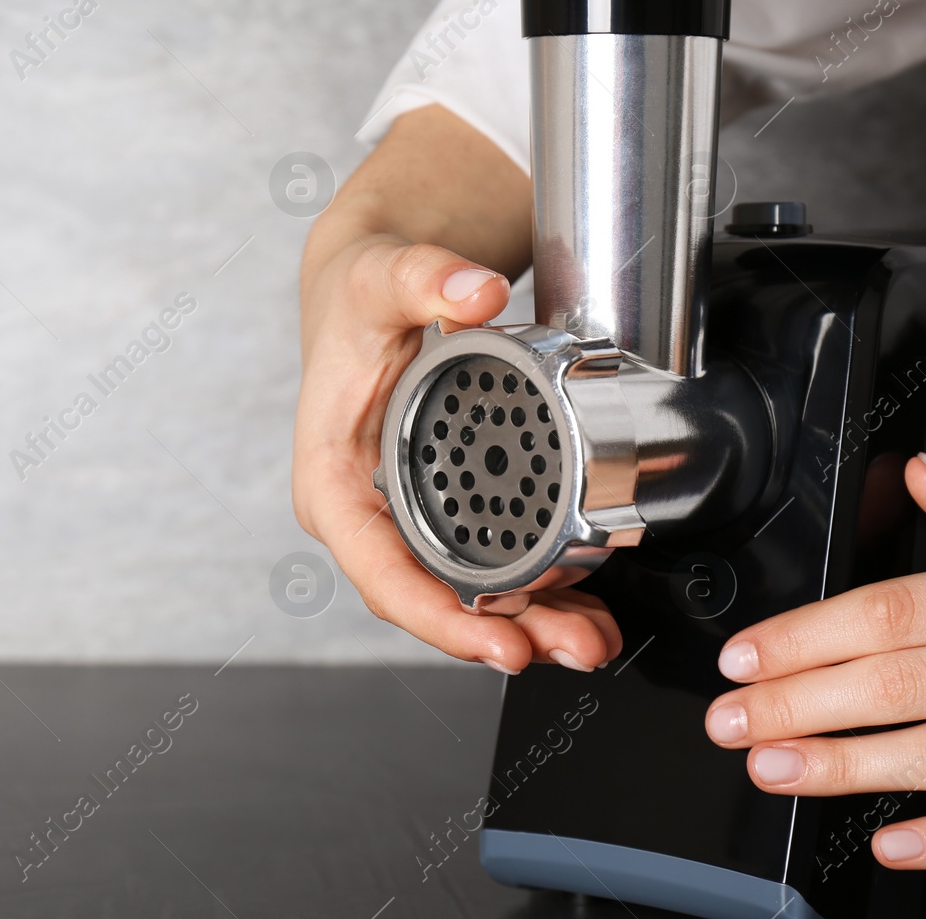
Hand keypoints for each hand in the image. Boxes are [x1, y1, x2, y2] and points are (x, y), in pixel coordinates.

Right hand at [293, 233, 621, 674]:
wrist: (372, 285)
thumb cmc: (356, 296)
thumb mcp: (380, 278)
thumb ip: (423, 278)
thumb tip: (473, 292)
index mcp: (334, 484)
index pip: (383, 576)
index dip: (440, 618)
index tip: (497, 640)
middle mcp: (370, 515)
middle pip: (436, 600)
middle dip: (506, 635)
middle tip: (569, 647)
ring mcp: (410, 517)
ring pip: (470, 594)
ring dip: (533, 625)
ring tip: (591, 640)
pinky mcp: (448, 508)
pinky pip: (492, 564)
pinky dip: (540, 591)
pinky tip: (586, 606)